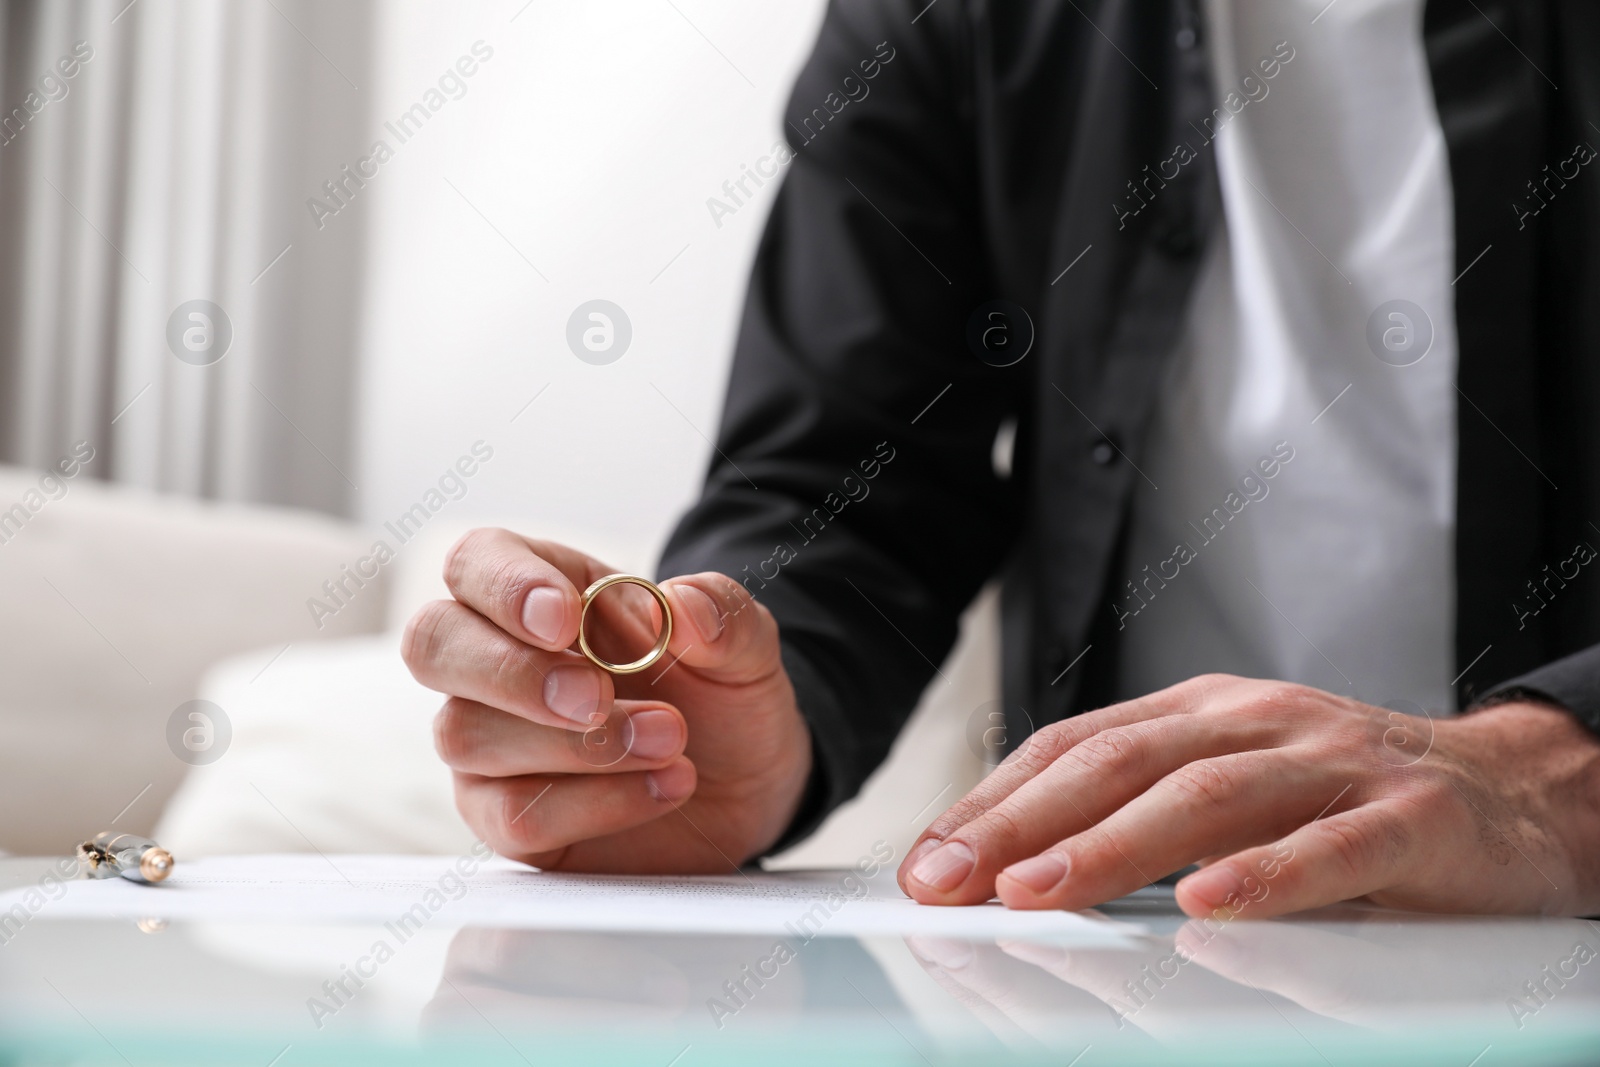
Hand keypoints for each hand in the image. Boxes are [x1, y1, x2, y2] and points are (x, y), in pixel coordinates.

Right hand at [402, 528, 811, 871]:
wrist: (748, 788)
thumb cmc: (722, 700)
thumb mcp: (745, 650)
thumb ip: (724, 616)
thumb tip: (686, 604)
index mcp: (544, 593)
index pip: (476, 562)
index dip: (504, 585)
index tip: (565, 620)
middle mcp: (496, 661)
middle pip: (430, 642)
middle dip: (510, 672)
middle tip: (596, 698)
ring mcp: (491, 743)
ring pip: (465, 734)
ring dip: (575, 745)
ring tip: (670, 742)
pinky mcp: (505, 817)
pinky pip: (509, 816)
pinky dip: (594, 803)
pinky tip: (664, 787)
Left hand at [896, 675, 1599, 916]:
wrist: (1513, 788)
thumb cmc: (1348, 796)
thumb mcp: (1235, 784)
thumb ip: (1143, 813)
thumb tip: (1016, 869)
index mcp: (1204, 712)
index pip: (1077, 745)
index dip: (996, 800)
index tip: (929, 858)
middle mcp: (1258, 723)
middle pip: (1122, 763)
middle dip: (1024, 822)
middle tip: (950, 879)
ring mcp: (1335, 764)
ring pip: (1209, 797)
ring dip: (1115, 846)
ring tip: (1040, 890)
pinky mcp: (1411, 818)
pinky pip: (1333, 848)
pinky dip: (1267, 875)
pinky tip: (1208, 906)